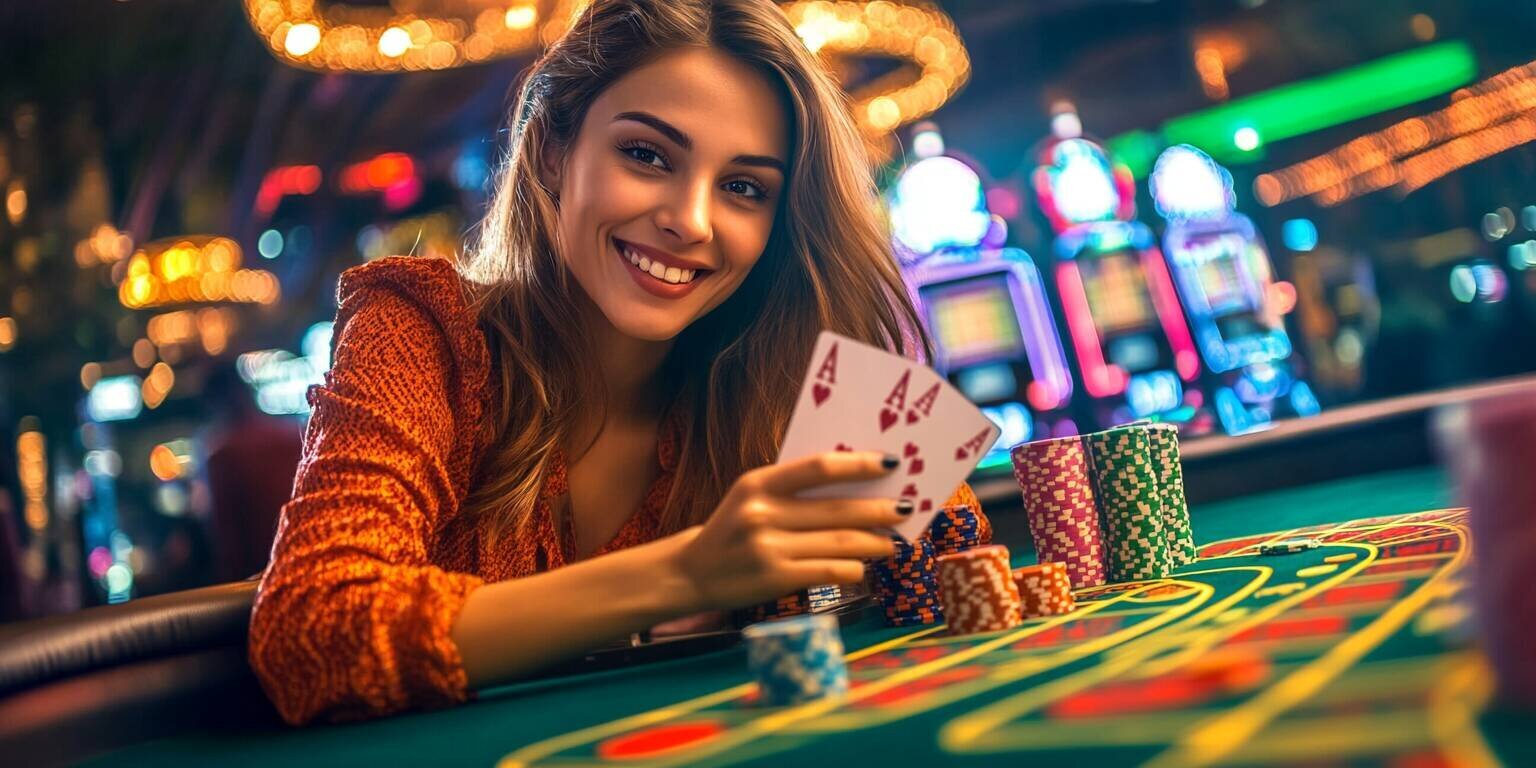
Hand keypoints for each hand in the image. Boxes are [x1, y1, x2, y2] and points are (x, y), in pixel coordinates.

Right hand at [670, 451, 906, 611]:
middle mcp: (763, 513)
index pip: (818, 467)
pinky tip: (863, 567)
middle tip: (905, 509)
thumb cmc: (733, 529)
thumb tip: (857, 485)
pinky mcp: (775, 578)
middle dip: (879, 510)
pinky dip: (853, 569)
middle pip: (837, 509)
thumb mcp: (752, 498)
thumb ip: (793, 489)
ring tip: (892, 543)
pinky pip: (829, 571)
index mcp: (758, 483)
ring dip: (874, 542)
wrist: (691, 573)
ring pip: (839, 543)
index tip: (891, 464)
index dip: (859, 464)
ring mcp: (769, 548)